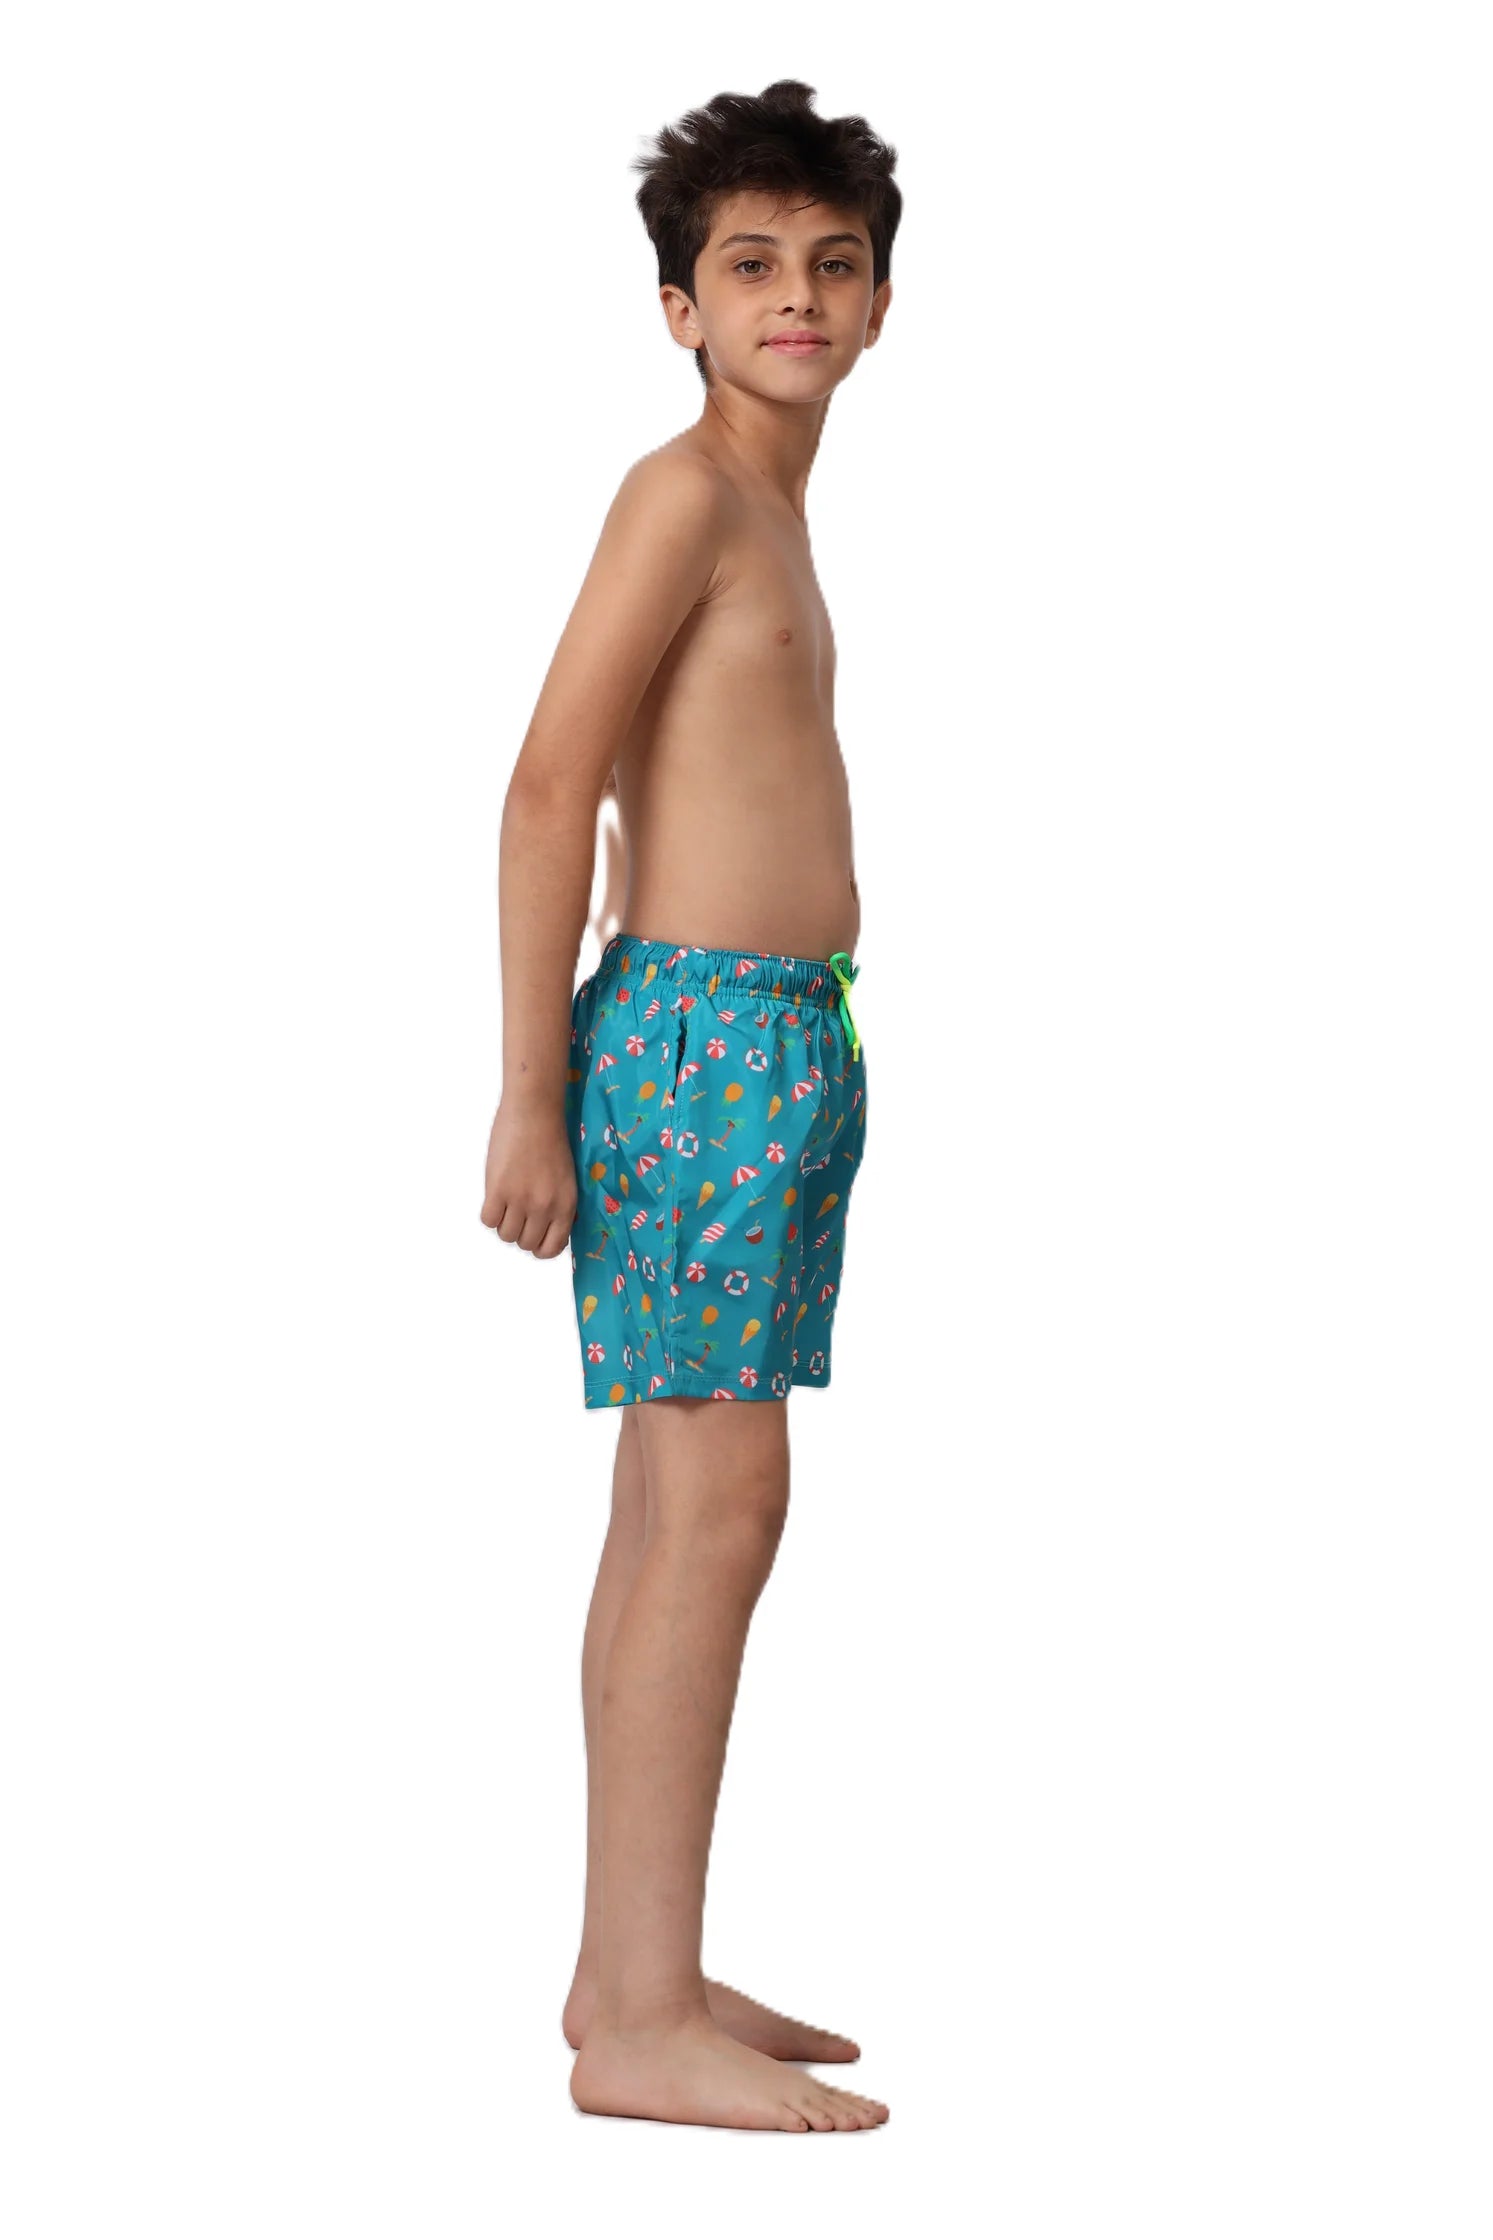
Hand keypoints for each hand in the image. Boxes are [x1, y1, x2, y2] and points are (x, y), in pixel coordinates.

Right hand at [480, 1101, 576, 1258]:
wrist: (535, 1112)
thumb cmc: (551, 1140)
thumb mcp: (566, 1180)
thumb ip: (557, 1206)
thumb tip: (544, 1228)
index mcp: (566, 1206)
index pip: (551, 1248)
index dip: (539, 1246)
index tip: (533, 1234)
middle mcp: (545, 1207)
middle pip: (526, 1243)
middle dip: (520, 1232)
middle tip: (517, 1212)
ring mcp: (521, 1200)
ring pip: (505, 1234)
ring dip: (503, 1222)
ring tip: (506, 1201)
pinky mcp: (498, 1189)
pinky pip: (488, 1220)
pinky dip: (489, 1213)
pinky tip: (495, 1197)